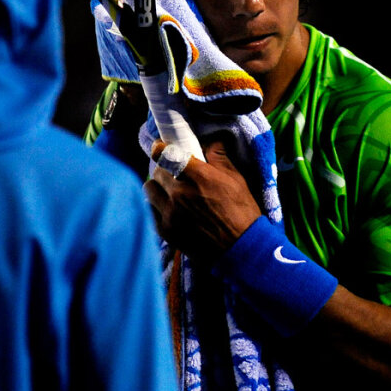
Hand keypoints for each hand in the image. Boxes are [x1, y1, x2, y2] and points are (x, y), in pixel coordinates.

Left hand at [143, 136, 262, 260]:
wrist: (240, 249)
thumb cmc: (242, 212)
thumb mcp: (236, 179)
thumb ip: (219, 157)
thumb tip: (210, 140)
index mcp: (199, 177)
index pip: (166, 154)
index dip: (160, 148)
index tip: (161, 148)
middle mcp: (180, 193)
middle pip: (157, 171)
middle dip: (164, 169)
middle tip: (173, 174)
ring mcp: (170, 213)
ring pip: (149, 189)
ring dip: (157, 187)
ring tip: (167, 192)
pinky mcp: (165, 230)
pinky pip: (149, 209)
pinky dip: (156, 206)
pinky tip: (167, 208)